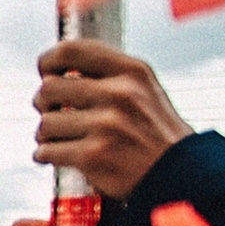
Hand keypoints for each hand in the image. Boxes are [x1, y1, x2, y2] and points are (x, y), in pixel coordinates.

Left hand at [32, 40, 193, 202]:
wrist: (181, 174)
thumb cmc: (157, 134)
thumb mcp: (144, 90)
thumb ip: (108, 76)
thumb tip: (58, 70)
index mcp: (132, 72)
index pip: (71, 50)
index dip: (49, 61)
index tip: (45, 72)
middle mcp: (120, 94)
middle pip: (49, 88)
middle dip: (44, 104)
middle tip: (51, 114)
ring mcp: (106, 125)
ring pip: (45, 123)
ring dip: (46, 135)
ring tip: (60, 140)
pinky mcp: (93, 155)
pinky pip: (47, 150)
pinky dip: (45, 155)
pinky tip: (56, 155)